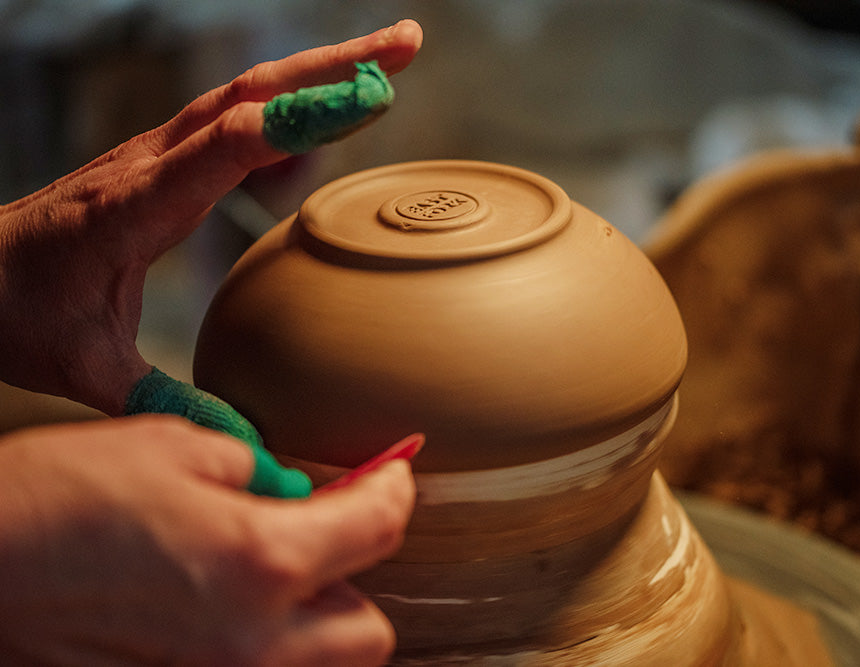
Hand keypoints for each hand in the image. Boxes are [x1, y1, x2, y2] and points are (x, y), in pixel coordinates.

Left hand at [0, 19, 421, 415]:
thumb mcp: (88, 371)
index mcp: (134, 207)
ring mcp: (159, 153)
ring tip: (392, 60)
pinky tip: (328, 112)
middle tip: (408, 47)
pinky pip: (238, 118)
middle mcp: (150, 164)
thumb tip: (249, 449)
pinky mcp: (167, 160)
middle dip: (335, 67)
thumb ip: (165, 404)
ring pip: (249, 92)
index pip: (224, 146)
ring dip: (321, 71)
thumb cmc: (19, 314)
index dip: (298, 121)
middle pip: (252, 93)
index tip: (368, 100)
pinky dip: (292, 104)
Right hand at [0, 416, 415, 664]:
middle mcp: (253, 641)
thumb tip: (296, 491)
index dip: (395, 490)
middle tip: (326, 528)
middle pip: (370, 630)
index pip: (379, 530)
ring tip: (277, 569)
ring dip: (320, 617)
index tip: (391, 473)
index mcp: (262, 562)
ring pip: (321, 665)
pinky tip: (230, 601)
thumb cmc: (60, 496)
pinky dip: (268, 641)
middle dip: (359, 574)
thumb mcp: (177, 448)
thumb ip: (260, 473)